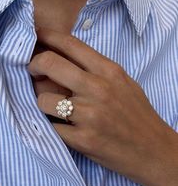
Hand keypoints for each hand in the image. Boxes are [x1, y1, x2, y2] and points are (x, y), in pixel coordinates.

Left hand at [28, 28, 177, 185]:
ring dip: (42, 102)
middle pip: (49, 64)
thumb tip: (62, 61)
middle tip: (33, 71)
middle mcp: (98, 89)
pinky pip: (52, 128)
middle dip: (34, 65)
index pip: (70, 44)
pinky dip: (51, 126)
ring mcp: (90, 115)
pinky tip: (60, 126)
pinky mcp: (83, 140)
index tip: (35, 36)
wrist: (153, 149)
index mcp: (108, 71)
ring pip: (44, 99)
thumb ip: (94, 70)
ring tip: (50, 107)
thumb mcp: (121, 83)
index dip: (47, 36)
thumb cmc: (136, 114)